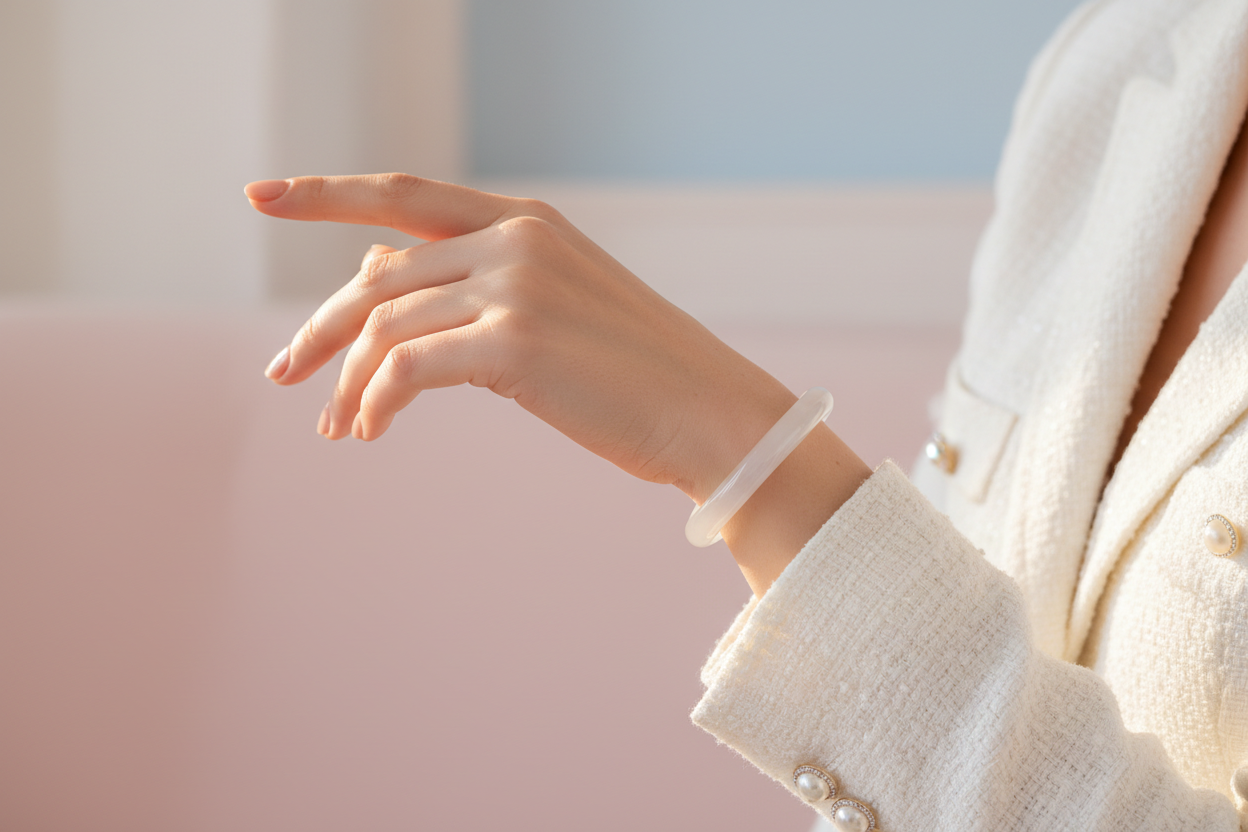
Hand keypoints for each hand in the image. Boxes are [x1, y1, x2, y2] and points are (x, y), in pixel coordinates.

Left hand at [246, 173, 796, 502]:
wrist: (712, 413)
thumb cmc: (634, 371)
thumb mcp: (551, 306)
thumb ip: (470, 284)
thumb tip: (377, 274)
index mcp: (525, 221)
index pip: (401, 194)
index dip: (325, 192)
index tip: (261, 194)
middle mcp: (515, 239)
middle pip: (378, 273)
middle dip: (321, 328)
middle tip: (284, 374)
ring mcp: (516, 286)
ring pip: (386, 326)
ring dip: (348, 384)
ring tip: (340, 428)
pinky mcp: (515, 342)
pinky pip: (407, 368)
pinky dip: (375, 403)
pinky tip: (372, 433)